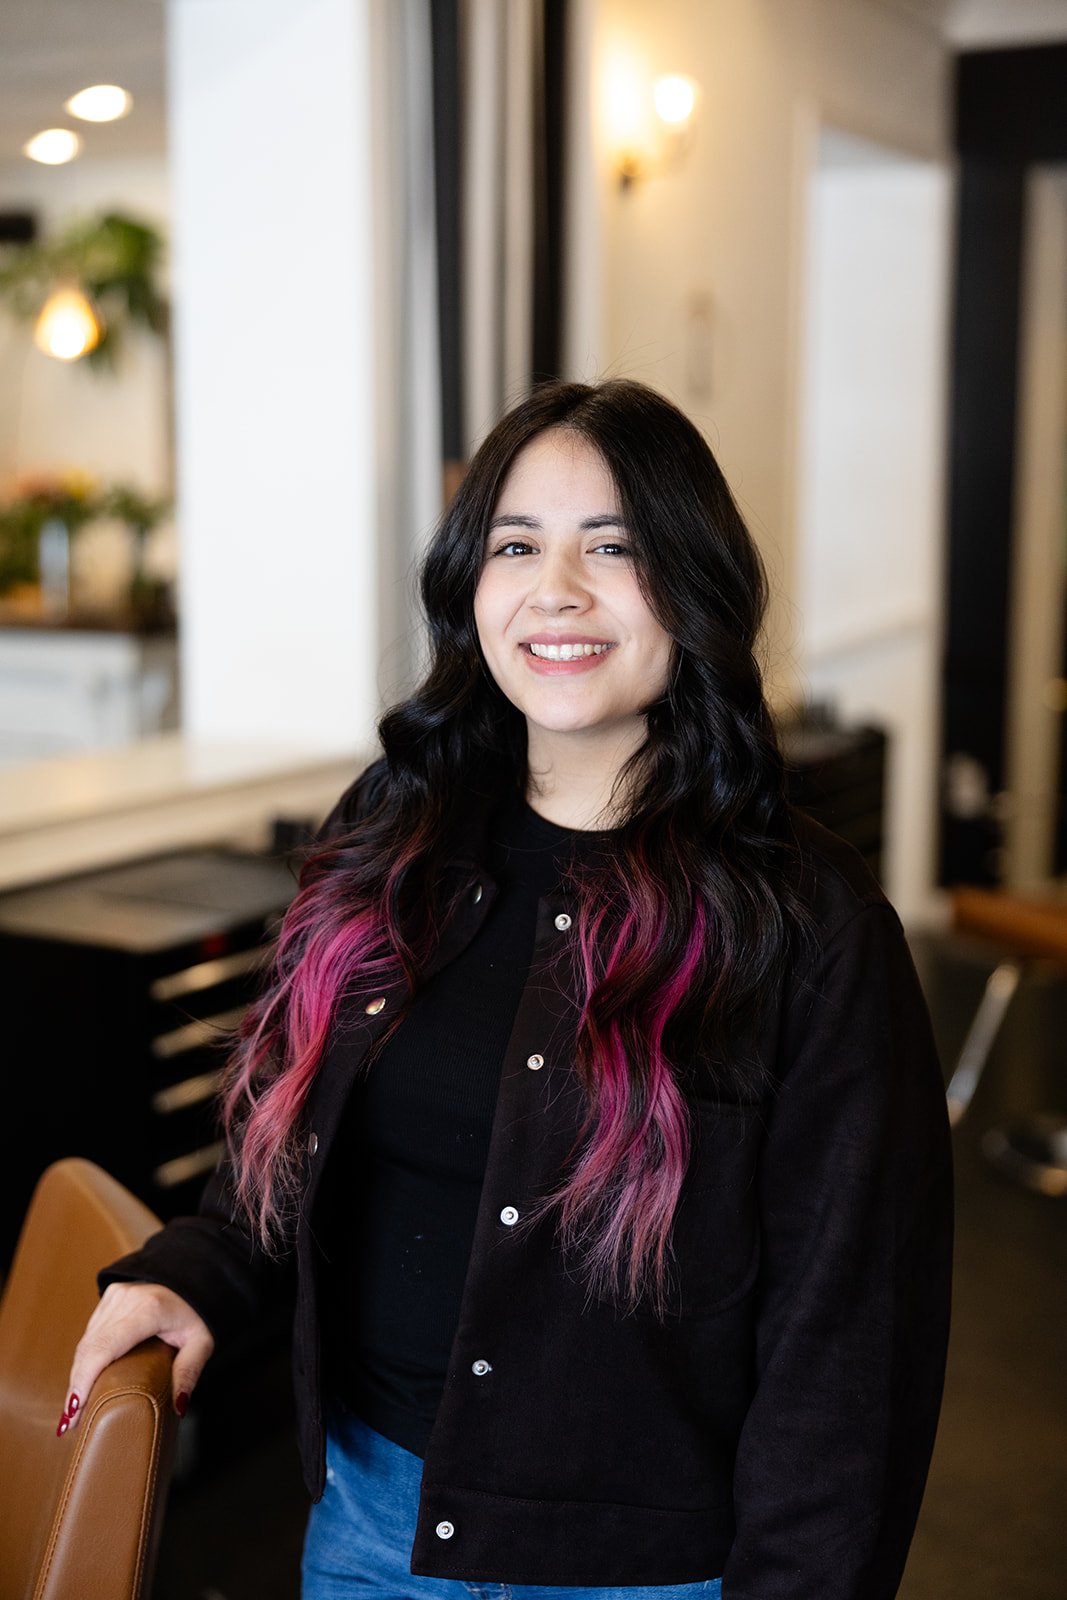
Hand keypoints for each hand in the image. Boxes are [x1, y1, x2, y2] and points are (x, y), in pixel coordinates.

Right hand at [59, 1282, 214, 1435]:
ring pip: (86, 1341)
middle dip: (77, 1386)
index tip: (76, 1410)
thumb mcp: (202, 1341)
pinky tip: (85, 1380)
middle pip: (89, 1348)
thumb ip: (188, 1372)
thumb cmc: (201, 1310)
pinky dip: (86, 1357)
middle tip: (72, 1421)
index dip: (84, 1381)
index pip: (103, 1348)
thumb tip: (177, 1407)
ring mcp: (115, 1295)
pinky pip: (92, 1331)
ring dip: (79, 1374)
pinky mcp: (111, 1295)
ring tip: (76, 1408)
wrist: (198, 1274)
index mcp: (148, 1309)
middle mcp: (126, 1299)